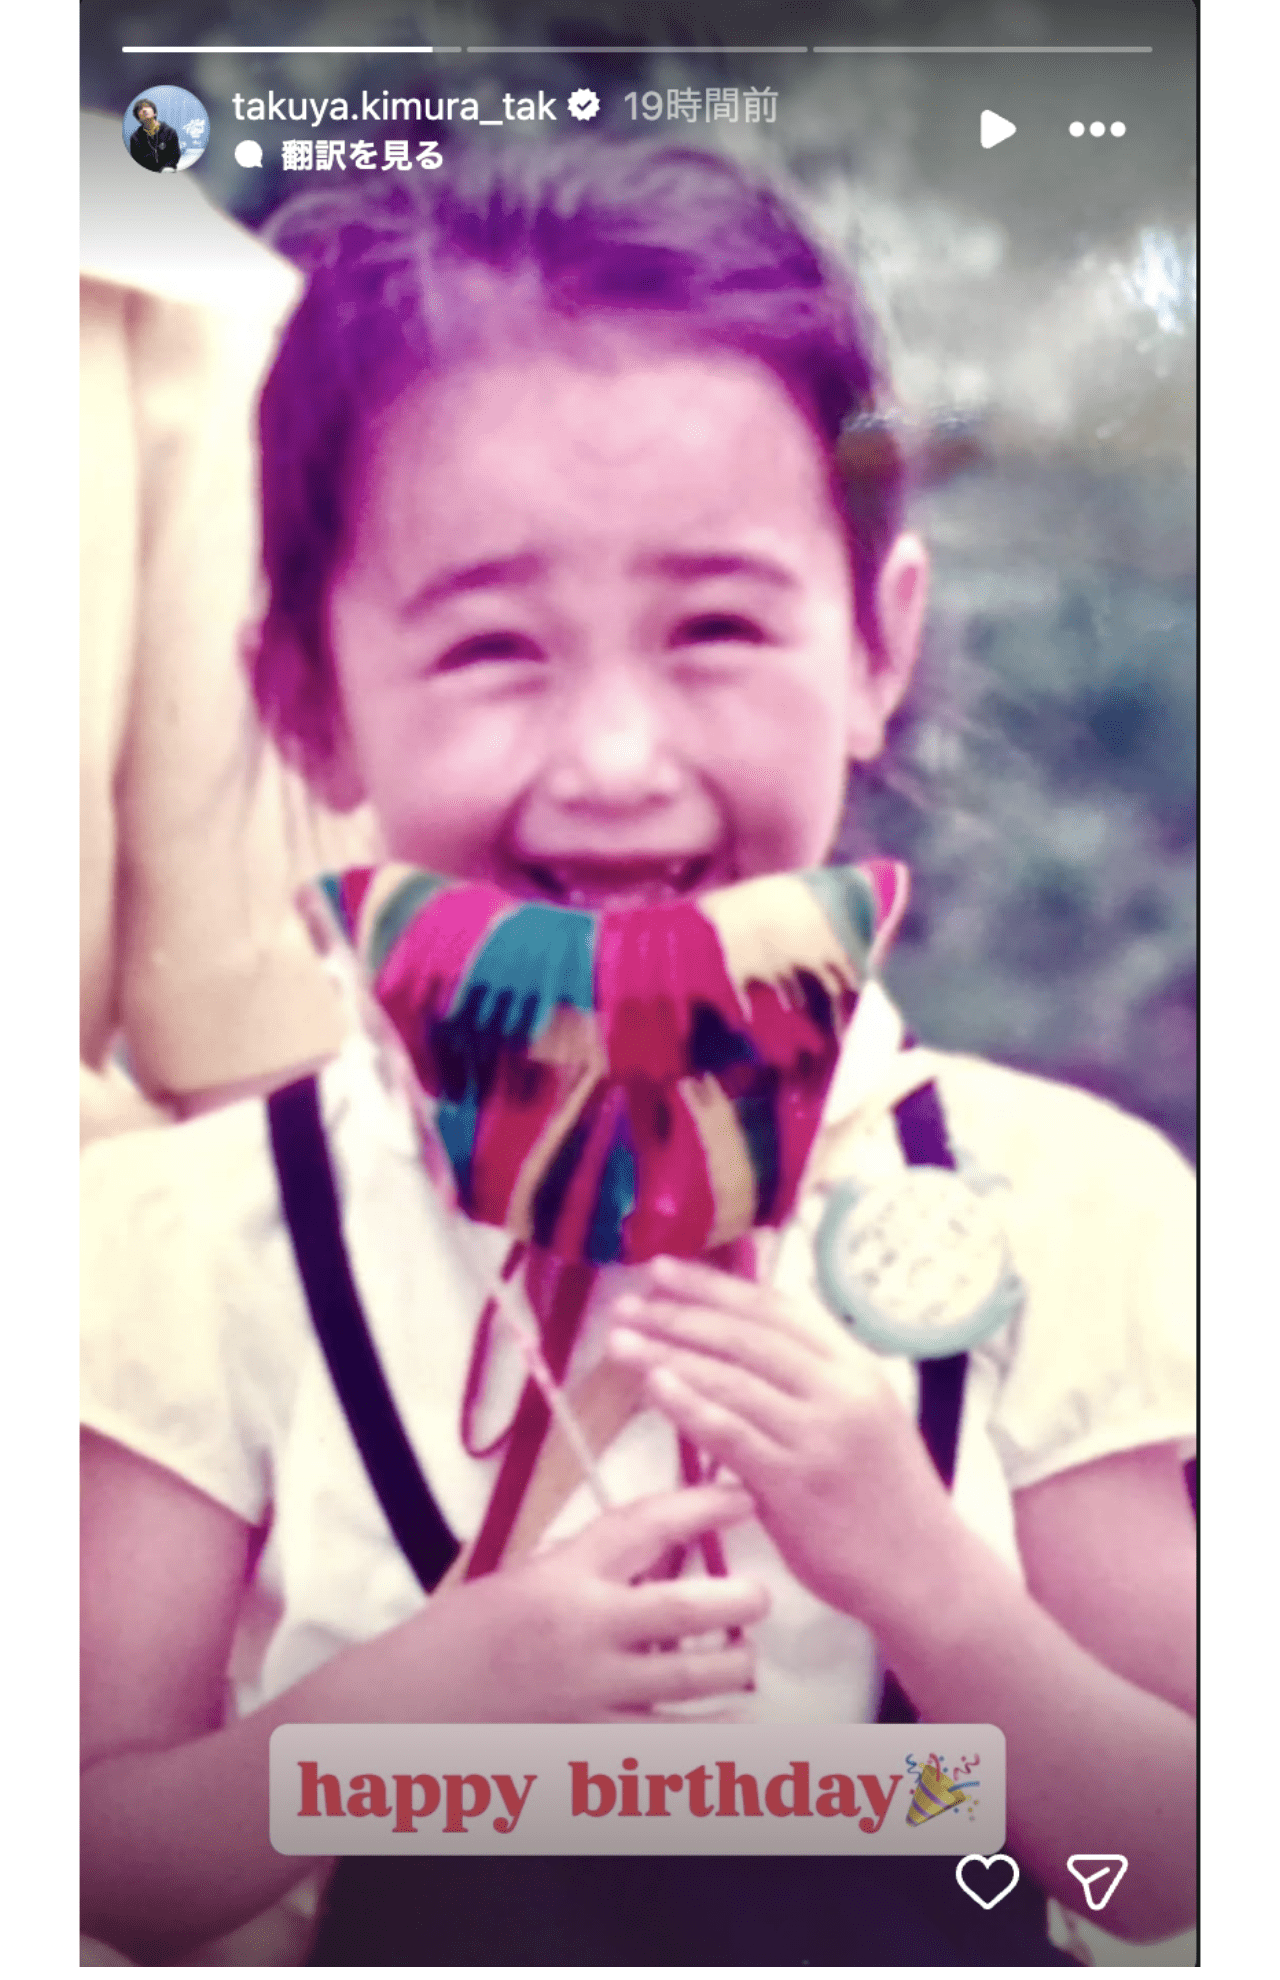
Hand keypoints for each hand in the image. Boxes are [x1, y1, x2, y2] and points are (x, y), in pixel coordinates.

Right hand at [415, 1482, 768, 1720]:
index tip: (744, 1495)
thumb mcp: (526, 1575)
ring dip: (732, 1664)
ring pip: (692, 1677)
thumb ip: (592, 1563)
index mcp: (564, 1575)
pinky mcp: (592, 1744)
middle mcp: (583, 1629)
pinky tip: (735, 1724)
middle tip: (758, 1596)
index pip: (646, 1525)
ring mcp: (591, 1692)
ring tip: (742, 1656)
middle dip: (738, 1598)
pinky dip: (712, 1736)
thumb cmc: (466, 1632)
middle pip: (685, 1606)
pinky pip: (671, 1743)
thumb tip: (665, 1547)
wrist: (410, 1706)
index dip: (703, 1505)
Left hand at [607, 1257, 963, 1631]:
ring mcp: (818, 1436)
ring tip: (621, 1342)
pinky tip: (654, 1387)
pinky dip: (690, 1405)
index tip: (663, 1269)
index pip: (776, 1307)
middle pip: (746, 1336)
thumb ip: (808, 1378)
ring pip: (732, 1379)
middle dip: (679, 1314)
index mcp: (856, 1365)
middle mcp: (840, 1390)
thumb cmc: (884, 1494)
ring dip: (669, 1354)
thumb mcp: (862, 1415)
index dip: (715, 1285)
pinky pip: (732, 1434)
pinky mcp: (797, 1484)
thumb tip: (733, 1342)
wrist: (923, 1570)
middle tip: (627, 1303)